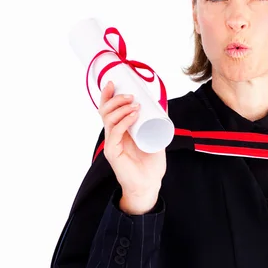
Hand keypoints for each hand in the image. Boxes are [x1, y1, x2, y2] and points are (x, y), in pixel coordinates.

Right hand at [99, 81, 166, 207]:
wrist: (149, 185)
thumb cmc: (151, 164)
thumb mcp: (155, 138)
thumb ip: (156, 124)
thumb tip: (162, 105)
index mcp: (119, 130)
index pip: (108, 109)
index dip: (108, 95)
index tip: (113, 82)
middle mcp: (112, 135)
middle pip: (105, 111)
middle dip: (116, 99)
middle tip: (131, 95)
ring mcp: (111, 143)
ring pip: (108, 120)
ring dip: (121, 108)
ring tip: (134, 103)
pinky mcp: (112, 152)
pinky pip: (115, 133)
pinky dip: (123, 122)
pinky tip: (133, 115)